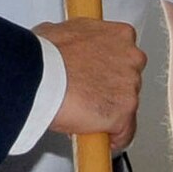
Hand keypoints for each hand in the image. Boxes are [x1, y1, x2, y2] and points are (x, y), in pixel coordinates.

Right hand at [36, 18, 143, 148]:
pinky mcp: (125, 113)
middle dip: (110, 91)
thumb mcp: (60, 33)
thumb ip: (75, 41)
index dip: (108, 70)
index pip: (124, 56)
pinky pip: (124, 133)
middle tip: (88, 97)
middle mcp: (131, 58)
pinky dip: (111, 138)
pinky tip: (96, 137)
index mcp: (120, 35)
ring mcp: (130, 86)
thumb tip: (64, 47)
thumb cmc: (46, 56)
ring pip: (127, 107)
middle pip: (128, 81)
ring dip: (109, 114)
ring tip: (84, 116)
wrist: (41, 76)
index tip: (98, 77)